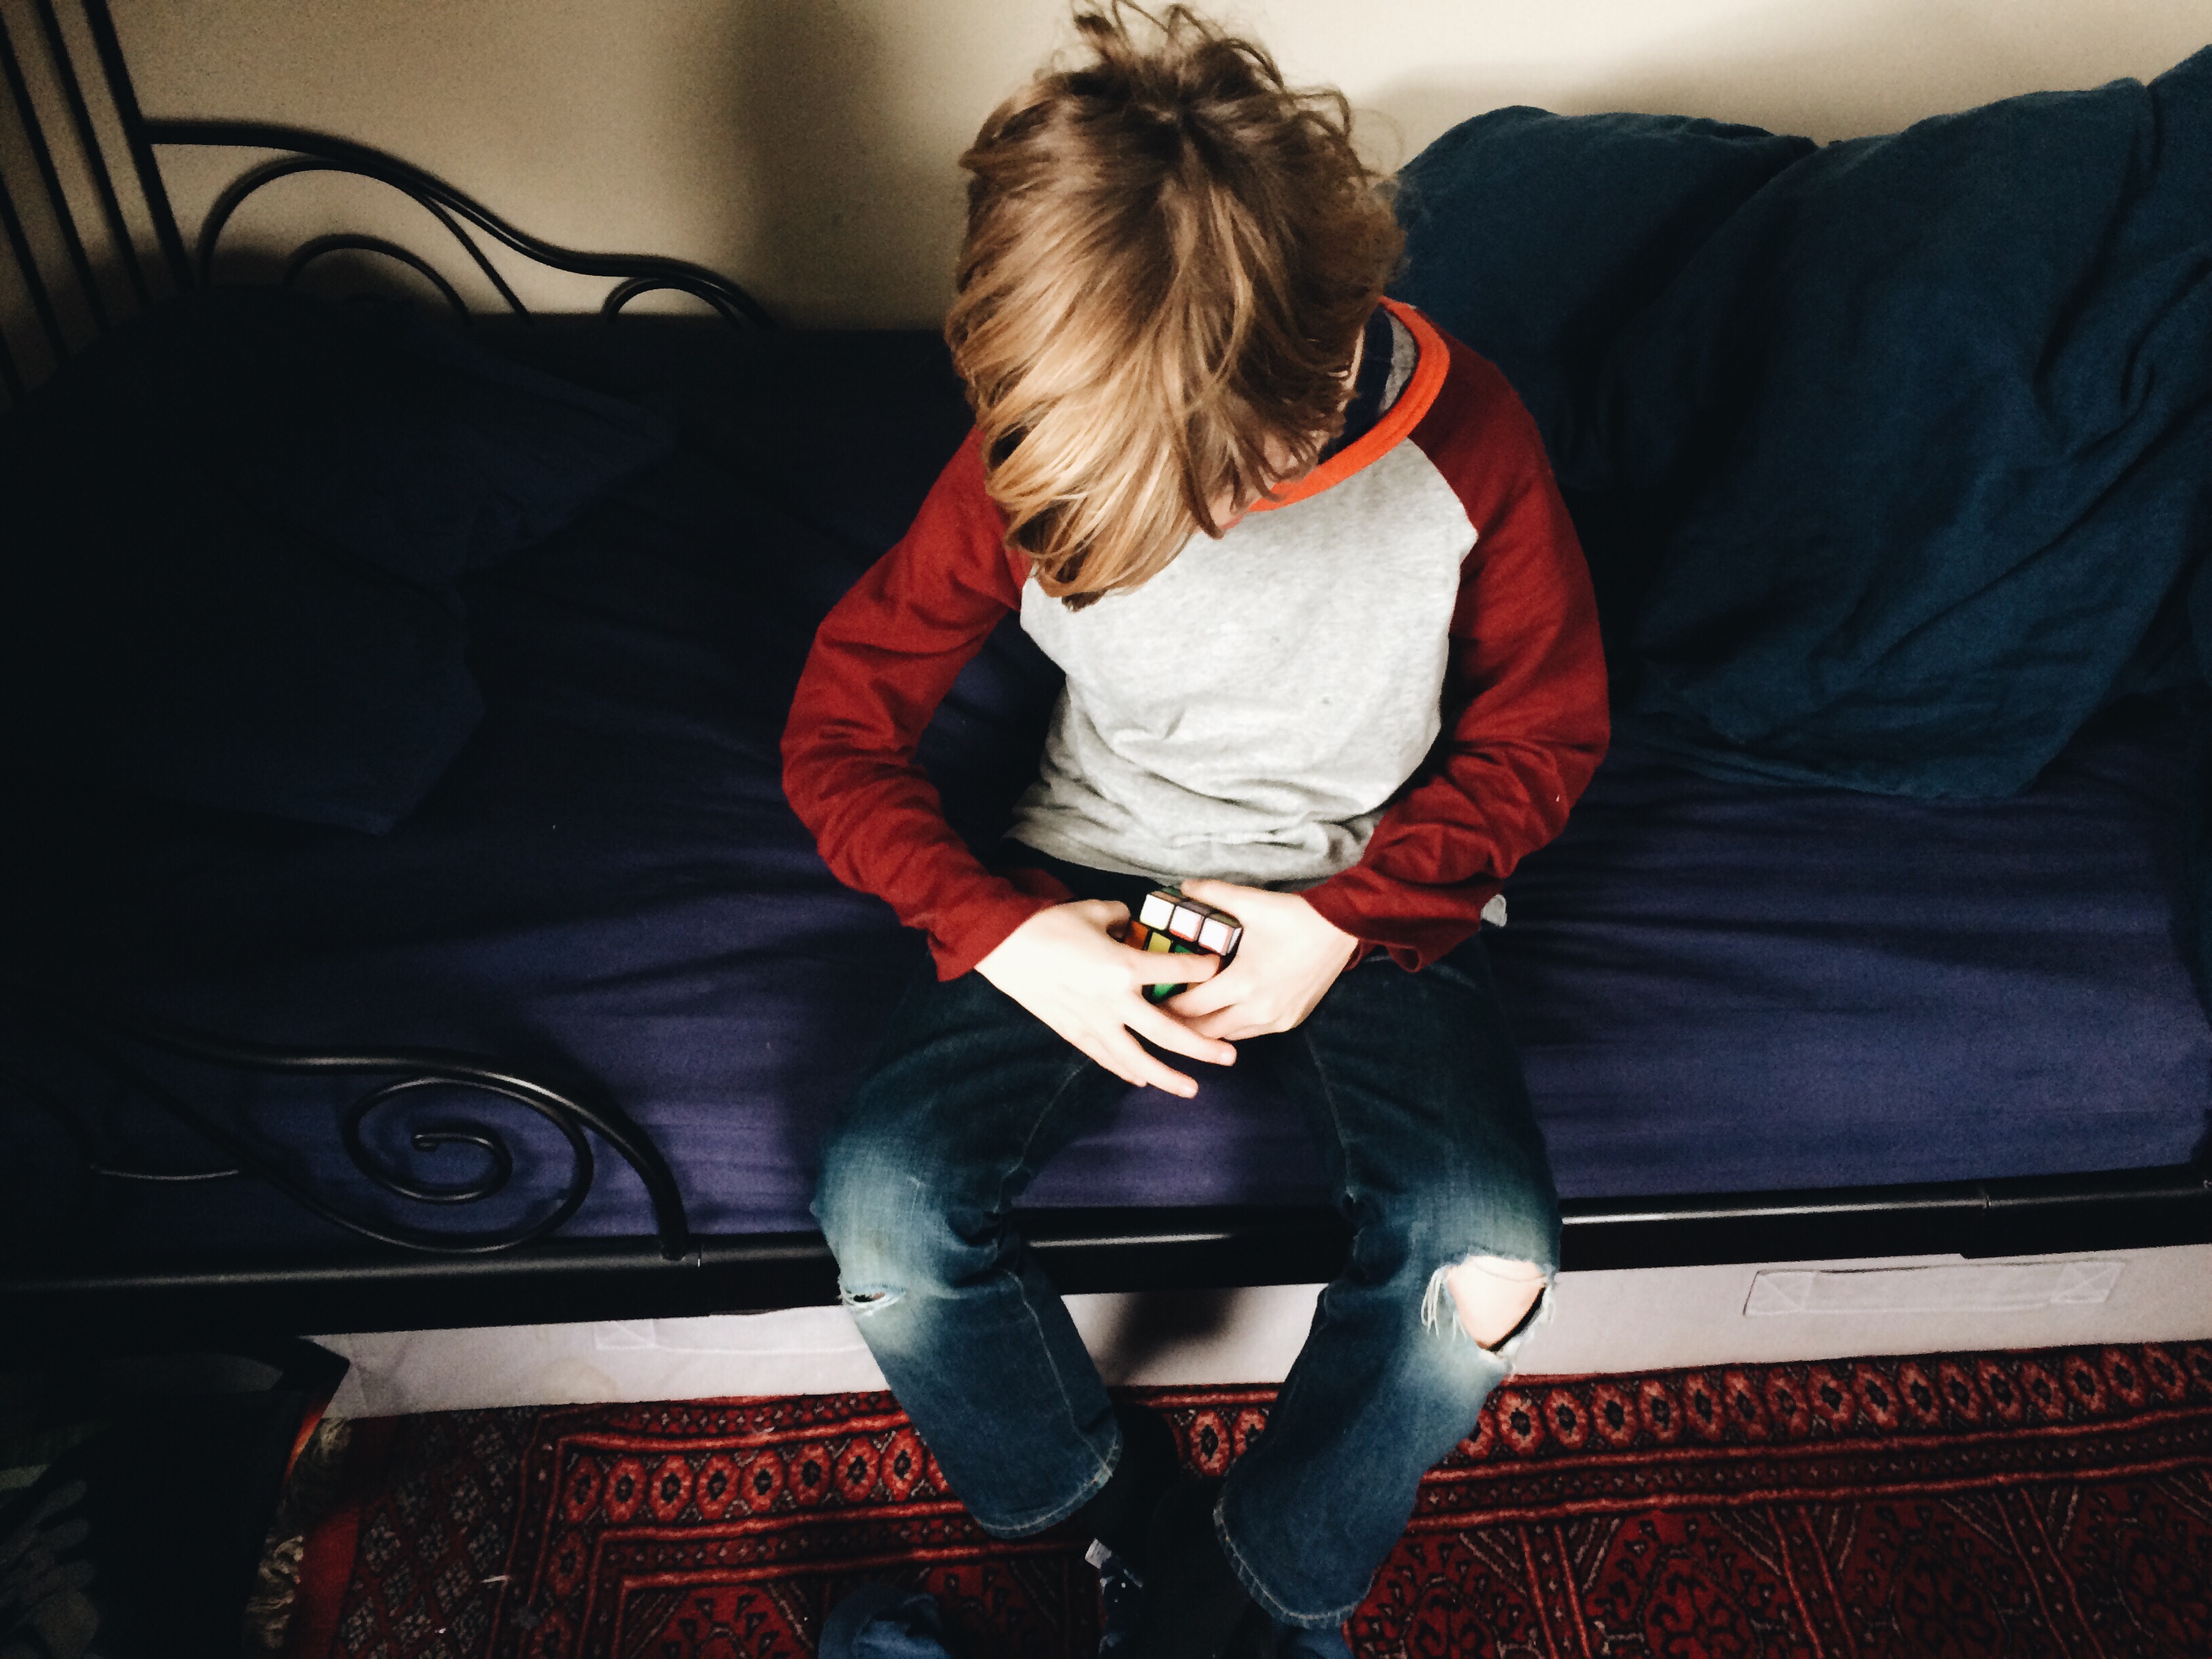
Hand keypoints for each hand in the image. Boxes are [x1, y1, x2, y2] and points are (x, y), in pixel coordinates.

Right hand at [973, 899, 1240, 1097]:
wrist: (1002, 946)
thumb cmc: (1048, 924)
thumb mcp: (1094, 911)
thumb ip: (1123, 918)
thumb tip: (1133, 923)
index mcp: (1124, 967)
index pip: (1177, 973)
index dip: (1202, 969)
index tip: (1216, 968)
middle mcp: (1115, 1002)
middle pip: (1169, 1032)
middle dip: (1203, 1047)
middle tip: (1230, 1057)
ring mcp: (1094, 1023)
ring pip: (1138, 1059)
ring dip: (1168, 1077)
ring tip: (1192, 1088)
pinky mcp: (1074, 1033)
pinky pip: (1106, 1058)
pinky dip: (1126, 1071)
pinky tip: (1142, 1079)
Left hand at [1163, 878, 1361, 1040]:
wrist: (1342, 928)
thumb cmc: (1294, 916)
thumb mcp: (1249, 901)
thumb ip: (1210, 894)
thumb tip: (1181, 887)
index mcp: (1242, 983)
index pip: (1189, 1007)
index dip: (1164, 1005)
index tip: (1148, 999)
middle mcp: (1258, 1010)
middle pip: (1204, 1031)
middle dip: (1180, 1024)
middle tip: (1159, 1012)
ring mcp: (1277, 1020)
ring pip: (1228, 1037)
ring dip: (1205, 1028)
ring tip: (1185, 1015)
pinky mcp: (1290, 1021)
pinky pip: (1250, 1033)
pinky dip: (1231, 1027)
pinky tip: (1220, 1013)